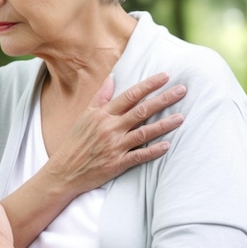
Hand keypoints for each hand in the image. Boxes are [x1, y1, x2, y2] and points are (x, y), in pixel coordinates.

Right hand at [44, 72, 184, 194]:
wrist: (64, 171)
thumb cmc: (75, 142)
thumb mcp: (85, 116)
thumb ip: (100, 97)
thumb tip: (112, 77)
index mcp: (102, 114)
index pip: (129, 95)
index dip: (148, 85)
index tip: (165, 76)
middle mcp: (110, 128)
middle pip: (141, 110)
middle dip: (163, 99)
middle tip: (182, 90)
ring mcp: (115, 146)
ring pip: (144, 132)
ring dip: (164, 124)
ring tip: (181, 117)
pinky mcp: (117, 163)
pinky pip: (139, 156)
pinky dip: (153, 151)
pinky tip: (167, 145)